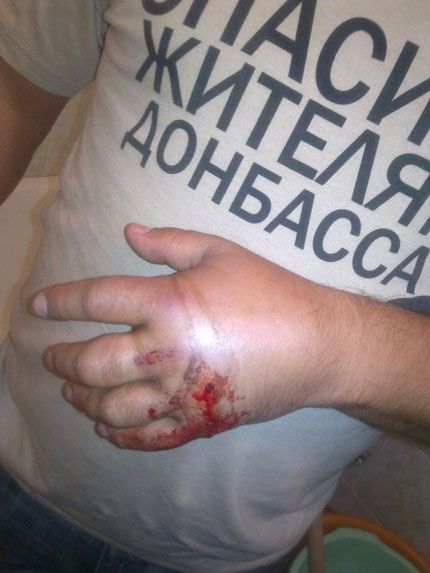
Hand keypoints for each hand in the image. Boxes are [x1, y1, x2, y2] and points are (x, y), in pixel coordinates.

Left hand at [31, 224, 338, 450]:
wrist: (316, 344)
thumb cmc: (269, 292)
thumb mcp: (221, 253)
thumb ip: (170, 242)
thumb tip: (128, 232)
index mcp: (167, 304)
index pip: (95, 300)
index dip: (60, 301)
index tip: (37, 304)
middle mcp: (163, 352)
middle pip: (92, 362)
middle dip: (61, 360)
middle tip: (49, 356)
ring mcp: (179, 393)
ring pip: (111, 407)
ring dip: (82, 401)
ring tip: (70, 393)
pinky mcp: (197, 422)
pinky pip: (148, 438)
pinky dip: (120, 436)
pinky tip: (106, 428)